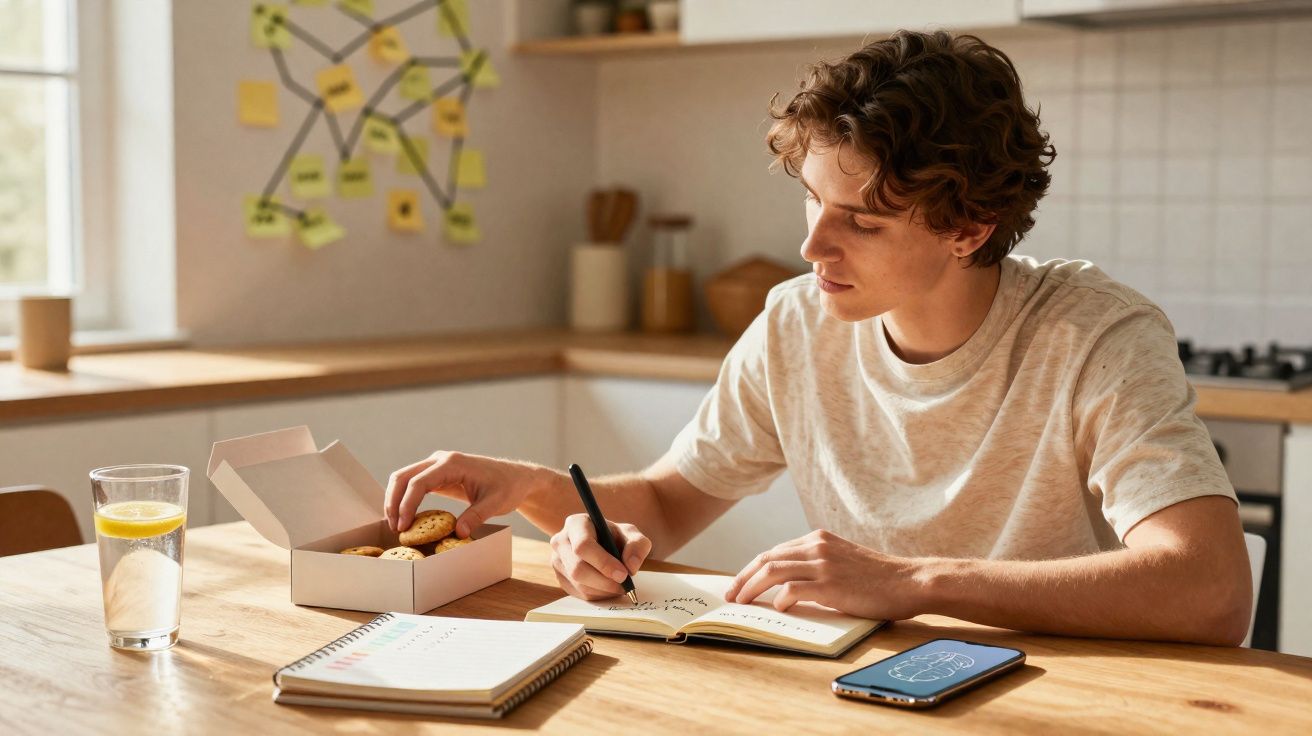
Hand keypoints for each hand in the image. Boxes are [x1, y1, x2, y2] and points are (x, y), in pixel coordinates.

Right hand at [384, 451, 546, 537]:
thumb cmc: (508, 487)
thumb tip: (457, 533)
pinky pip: (414, 484)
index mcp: (452, 464)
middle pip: (404, 477)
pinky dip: (405, 498)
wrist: (516, 477)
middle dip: (394, 502)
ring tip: (396, 526)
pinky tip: (404, 517)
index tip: (403, 526)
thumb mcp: (496, 503)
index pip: (419, 482)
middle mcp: (440, 460)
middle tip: (394, 529)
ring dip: (396, 500)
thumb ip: (476, 516)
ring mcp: (437, 466)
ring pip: (404, 478)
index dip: (407, 504)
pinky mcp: (437, 475)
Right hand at [550, 513, 651, 600]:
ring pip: (579, 584)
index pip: (583, 546)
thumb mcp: (631, 534)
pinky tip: (608, 586)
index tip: (623, 574)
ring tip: (619, 585)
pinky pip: (579, 594)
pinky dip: (598, 595)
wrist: (604, 545)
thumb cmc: (616, 537)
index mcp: (576, 524)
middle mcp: (561, 541)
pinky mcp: (560, 578)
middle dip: (605, 581)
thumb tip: (630, 566)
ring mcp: (557, 561)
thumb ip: (637, 545)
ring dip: (604, 590)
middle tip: (624, 585)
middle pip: (578, 569)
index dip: (603, 563)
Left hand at [723, 529, 925, 619]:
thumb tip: (787, 586)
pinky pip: (793, 589)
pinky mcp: (831, 584)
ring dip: (751, 588)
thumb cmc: (879, 578)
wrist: (909, 581)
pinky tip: (777, 608)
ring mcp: (823, 564)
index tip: (739, 584)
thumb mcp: (843, 560)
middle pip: (766, 558)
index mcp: (818, 539)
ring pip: (773, 571)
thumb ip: (817, 565)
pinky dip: (780, 599)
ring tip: (741, 603)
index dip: (752, 569)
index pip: (774, 551)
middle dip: (743, 578)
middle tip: (730, 596)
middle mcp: (817, 546)